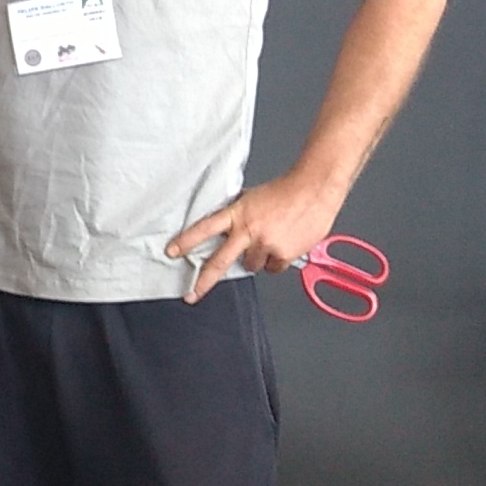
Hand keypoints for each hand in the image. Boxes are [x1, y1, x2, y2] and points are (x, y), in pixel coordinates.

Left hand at [165, 177, 338, 301]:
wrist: (313, 190)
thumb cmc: (284, 191)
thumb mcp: (252, 199)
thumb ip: (238, 215)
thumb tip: (229, 228)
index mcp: (237, 213)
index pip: (205, 228)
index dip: (187, 241)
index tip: (171, 252)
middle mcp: (248, 231)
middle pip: (220, 261)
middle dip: (203, 281)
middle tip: (191, 294)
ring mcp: (265, 244)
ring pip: (251, 265)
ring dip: (256, 259)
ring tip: (269, 240)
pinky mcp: (283, 254)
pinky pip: (274, 267)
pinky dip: (277, 261)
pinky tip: (284, 244)